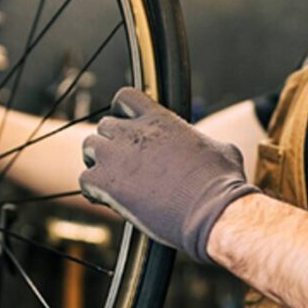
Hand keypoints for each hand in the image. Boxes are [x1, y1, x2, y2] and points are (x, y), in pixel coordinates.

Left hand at [80, 87, 259, 262]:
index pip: (125, 97)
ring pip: (89, 147)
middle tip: (121, 163)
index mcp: (160, 119)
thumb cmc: (222, 183)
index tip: (126, 126)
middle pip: (104, 125)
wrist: (212, 210)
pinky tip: (104, 199)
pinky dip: (92, 189)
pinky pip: (84, 178)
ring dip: (96, 161)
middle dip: (110, 142)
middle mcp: (134, 132)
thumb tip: (211, 148)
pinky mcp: (107, 182)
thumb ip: (205, 143)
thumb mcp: (221, 150)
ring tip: (110, 179)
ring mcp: (117, 156)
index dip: (122, 111)